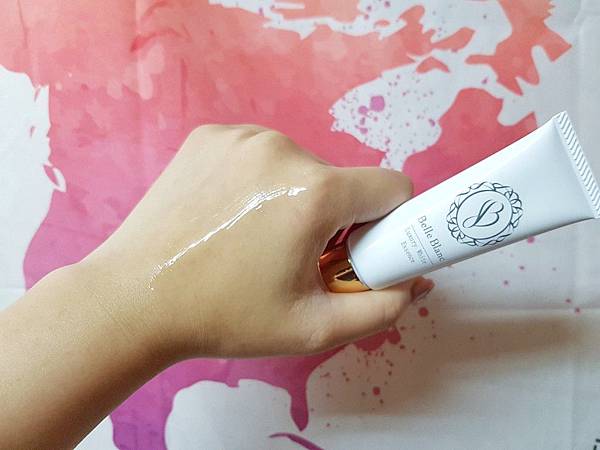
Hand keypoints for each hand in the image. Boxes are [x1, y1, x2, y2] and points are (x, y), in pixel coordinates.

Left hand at [82, 125, 432, 358]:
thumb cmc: (223, 317)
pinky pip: (258, 155)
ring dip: (293, 198)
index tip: (357, 250)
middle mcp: (282, 149)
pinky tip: (226, 216)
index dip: (386, 223)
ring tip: (252, 238)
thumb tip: (413, 282)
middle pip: (341, 181)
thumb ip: (381, 308)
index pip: (392, 187)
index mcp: (313, 193)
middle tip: (294, 257)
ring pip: (299, 167)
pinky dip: (257, 182)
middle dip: (333, 218)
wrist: (134, 298)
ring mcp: (241, 136)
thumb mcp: (312, 328)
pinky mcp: (208, 136)